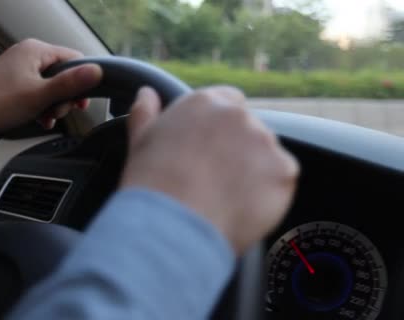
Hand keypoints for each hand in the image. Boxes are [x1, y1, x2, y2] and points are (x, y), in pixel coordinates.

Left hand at [0, 39, 102, 132]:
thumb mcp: (40, 95)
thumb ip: (70, 83)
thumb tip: (98, 71)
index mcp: (36, 50)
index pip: (75, 59)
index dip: (82, 82)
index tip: (81, 102)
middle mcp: (28, 54)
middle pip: (64, 74)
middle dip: (64, 97)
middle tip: (56, 112)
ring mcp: (20, 68)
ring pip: (51, 85)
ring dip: (53, 105)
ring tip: (45, 117)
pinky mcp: (14, 82)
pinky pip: (38, 91)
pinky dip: (42, 105)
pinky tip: (39, 118)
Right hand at [120, 86, 298, 253]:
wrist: (171, 223)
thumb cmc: (151, 185)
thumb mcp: (140, 141)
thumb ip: (147, 112)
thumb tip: (147, 94)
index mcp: (204, 103)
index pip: (228, 101)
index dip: (220, 129)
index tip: (210, 150)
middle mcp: (238, 115)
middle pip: (249, 130)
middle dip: (238, 151)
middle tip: (214, 180)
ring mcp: (264, 142)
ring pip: (267, 156)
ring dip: (254, 172)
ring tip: (225, 198)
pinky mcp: (283, 171)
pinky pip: (282, 181)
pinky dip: (268, 196)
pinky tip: (240, 208)